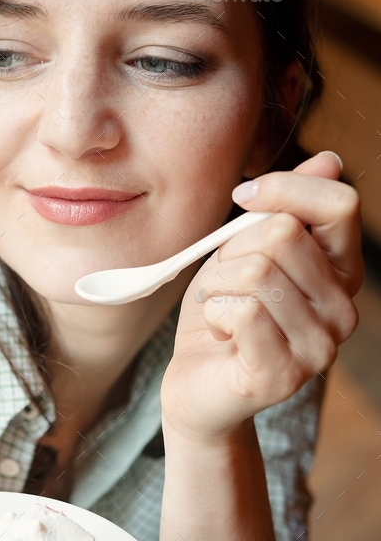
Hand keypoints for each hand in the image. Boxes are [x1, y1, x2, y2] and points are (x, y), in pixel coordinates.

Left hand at [161, 151, 362, 439]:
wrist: (196, 381)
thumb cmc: (223, 312)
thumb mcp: (248, 249)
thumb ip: (287, 209)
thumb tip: (330, 159)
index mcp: (341, 273)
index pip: (340, 205)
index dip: (284, 187)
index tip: (244, 197)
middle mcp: (343, 311)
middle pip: (284, 234)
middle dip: (233, 251)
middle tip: (225, 283)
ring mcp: (319, 348)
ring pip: (257, 271)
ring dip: (217, 285)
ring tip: (221, 309)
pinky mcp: (284, 375)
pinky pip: (239, 311)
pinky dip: (213, 314)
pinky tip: (220, 335)